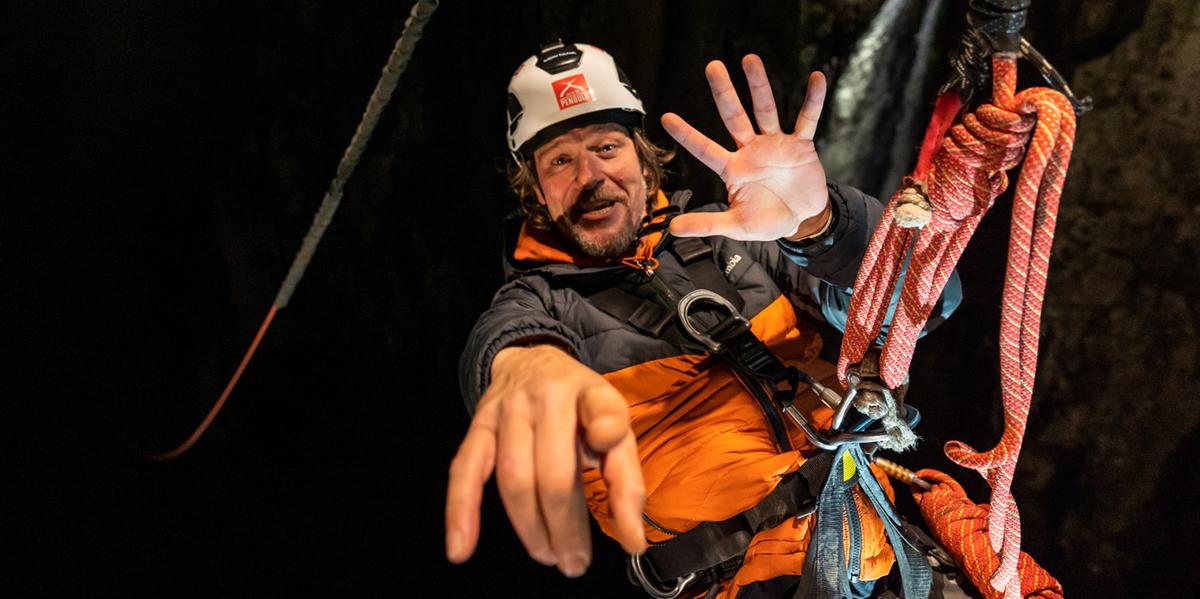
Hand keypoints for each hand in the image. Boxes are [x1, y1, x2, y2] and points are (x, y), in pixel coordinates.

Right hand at [445, 345, 645, 576]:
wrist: (531, 363)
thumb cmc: (580, 410)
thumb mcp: (614, 427)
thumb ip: (626, 480)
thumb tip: (633, 541)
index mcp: (591, 393)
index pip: (604, 412)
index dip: (608, 433)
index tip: (612, 463)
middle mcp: (548, 396)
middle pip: (554, 470)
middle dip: (565, 524)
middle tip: (575, 561)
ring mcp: (508, 410)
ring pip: (514, 477)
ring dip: (530, 526)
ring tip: (547, 555)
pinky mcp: (479, 424)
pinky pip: (465, 470)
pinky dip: (461, 510)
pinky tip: (461, 547)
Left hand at [662, 55, 830, 240]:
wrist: (802, 219)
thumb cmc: (766, 220)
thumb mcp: (736, 225)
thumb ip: (706, 224)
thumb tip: (671, 229)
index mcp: (733, 169)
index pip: (705, 149)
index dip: (688, 135)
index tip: (666, 118)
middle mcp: (751, 151)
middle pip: (734, 117)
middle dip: (724, 92)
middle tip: (712, 66)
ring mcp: (776, 144)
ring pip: (765, 110)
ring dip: (759, 86)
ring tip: (750, 60)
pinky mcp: (801, 146)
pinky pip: (807, 120)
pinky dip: (813, 101)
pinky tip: (817, 78)